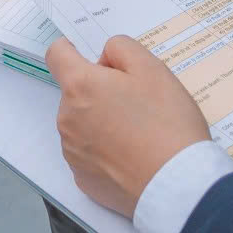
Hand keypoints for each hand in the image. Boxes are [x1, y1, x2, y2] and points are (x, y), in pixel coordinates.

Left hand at [47, 35, 211, 216]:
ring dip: (100, 121)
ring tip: (138, 132)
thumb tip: (104, 59)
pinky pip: (88, 154)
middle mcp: (67, 119)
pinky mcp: (83, 179)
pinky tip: (132, 156)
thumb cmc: (166, 123)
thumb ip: (121, 48)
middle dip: (98, 90)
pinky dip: (105, 151)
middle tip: (135, 101)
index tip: (92, 58)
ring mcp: (72, 152)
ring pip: (81, 124)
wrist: (176, 184)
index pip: (56, 54)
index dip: (73, 49)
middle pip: (74, 93)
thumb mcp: (152, 68)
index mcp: (80, 87)